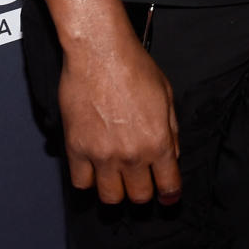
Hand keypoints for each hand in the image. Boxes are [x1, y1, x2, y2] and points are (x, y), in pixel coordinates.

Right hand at [59, 31, 180, 205]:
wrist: (99, 52)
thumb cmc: (133, 65)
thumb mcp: (166, 95)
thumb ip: (171, 131)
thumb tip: (171, 155)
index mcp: (157, 142)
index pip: (168, 186)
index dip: (169, 194)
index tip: (166, 196)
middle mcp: (131, 154)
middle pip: (139, 197)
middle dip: (143, 192)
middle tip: (140, 181)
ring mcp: (102, 155)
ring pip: (110, 197)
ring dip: (115, 191)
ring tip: (116, 177)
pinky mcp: (76, 149)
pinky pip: (81, 183)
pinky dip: (88, 180)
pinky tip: (93, 167)